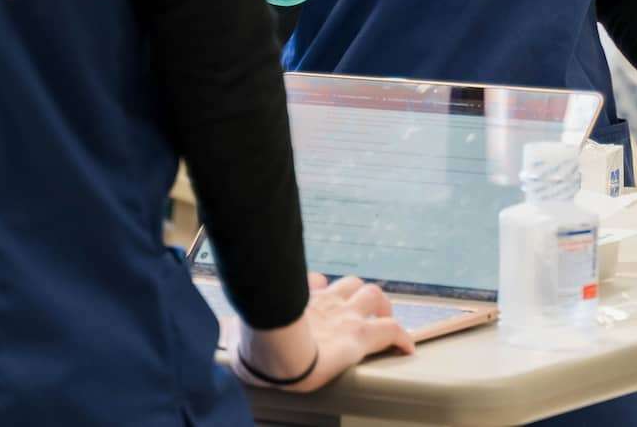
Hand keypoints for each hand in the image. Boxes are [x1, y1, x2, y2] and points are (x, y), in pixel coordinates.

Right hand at [236, 274, 415, 391]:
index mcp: (299, 302)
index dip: (319, 289)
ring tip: (382, 322)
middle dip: (357, 296)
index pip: (314, 284)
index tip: (319, 295)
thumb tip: (229, 331)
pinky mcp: (360, 336)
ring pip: (373, 296)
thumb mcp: (243, 331)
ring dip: (380, 308)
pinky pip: (391, 330)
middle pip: (350, 284)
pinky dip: (401, 337)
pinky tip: (407, 348)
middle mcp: (325, 302)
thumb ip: (242, 329)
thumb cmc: (256, 346)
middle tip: (361, 313)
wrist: (274, 352)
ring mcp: (345, 316)